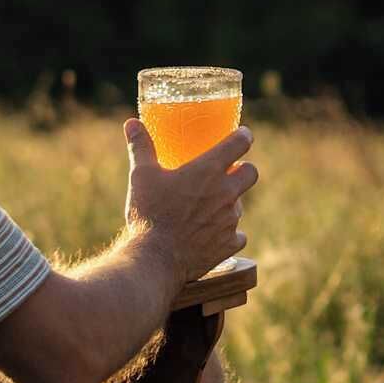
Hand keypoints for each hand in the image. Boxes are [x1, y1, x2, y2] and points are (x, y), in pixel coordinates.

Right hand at [124, 118, 254, 286]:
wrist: (155, 258)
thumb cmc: (149, 213)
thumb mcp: (141, 175)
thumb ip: (140, 147)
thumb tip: (132, 124)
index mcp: (208, 170)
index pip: (239, 143)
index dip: (243, 136)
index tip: (242, 135)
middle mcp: (226, 193)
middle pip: (251, 172)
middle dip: (243, 170)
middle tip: (228, 173)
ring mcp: (230, 220)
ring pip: (240, 205)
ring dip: (229, 203)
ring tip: (208, 208)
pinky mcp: (229, 244)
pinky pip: (237, 235)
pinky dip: (227, 234)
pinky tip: (213, 235)